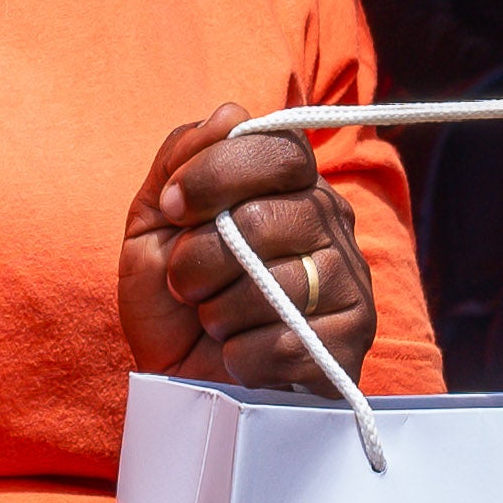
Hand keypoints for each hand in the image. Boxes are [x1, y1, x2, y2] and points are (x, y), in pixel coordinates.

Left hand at [123, 110, 372, 386]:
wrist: (178, 386)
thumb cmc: (171, 301)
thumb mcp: (153, 221)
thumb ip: (180, 159)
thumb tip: (231, 116)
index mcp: (291, 187)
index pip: (280, 149)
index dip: (217, 174)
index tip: (173, 207)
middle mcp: (330, 226)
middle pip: (267, 218)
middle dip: (200, 257)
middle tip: (183, 284)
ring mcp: (348, 285)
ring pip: (277, 285)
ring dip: (219, 312)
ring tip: (213, 323)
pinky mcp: (349, 346)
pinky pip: (291, 342)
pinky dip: (242, 356)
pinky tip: (237, 358)